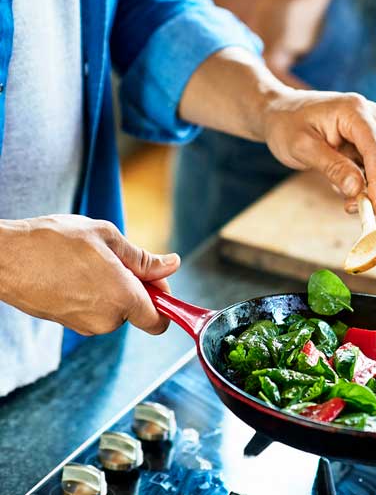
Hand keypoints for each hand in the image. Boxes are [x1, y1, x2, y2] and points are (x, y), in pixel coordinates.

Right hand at [0, 215, 180, 335]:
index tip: (156, 281)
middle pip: (137, 311)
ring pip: (114, 309)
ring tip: (87, 262)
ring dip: (112, 288)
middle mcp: (106, 320)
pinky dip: (93, 294)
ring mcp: (84, 325)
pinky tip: (74, 273)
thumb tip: (172, 264)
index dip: (164, 301)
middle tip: (115, 259)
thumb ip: (143, 258)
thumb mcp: (106, 237)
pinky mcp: (67, 323)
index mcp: (123, 299)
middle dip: (135, 287)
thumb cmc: (53, 242)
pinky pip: (93, 310)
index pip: (160, 321)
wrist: (3, 257)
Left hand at [260, 89, 375, 214]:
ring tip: (345, 199)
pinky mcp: (370, 141)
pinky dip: (366, 184)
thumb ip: (332, 167)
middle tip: (353, 208)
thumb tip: (357, 190)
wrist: (281, 112)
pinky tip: (343, 184)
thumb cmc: (286, 125)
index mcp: (355, 111)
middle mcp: (371, 116)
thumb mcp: (302, 147)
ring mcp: (374, 128)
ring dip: (372, 189)